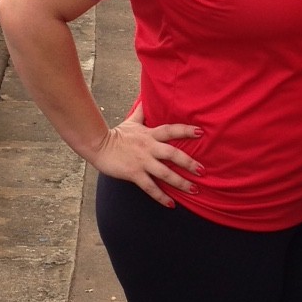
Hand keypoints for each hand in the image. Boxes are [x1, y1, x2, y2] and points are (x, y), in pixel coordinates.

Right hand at [85, 105, 202, 206]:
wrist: (97, 145)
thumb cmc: (116, 134)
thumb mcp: (131, 120)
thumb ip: (142, 111)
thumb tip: (146, 96)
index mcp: (150, 134)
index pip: (171, 130)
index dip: (186, 130)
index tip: (201, 132)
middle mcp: (149, 147)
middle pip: (173, 154)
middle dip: (189, 163)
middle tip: (203, 171)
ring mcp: (142, 161)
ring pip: (165, 174)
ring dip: (181, 183)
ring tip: (194, 190)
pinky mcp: (134, 174)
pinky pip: (150, 187)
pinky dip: (161, 197)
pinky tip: (171, 204)